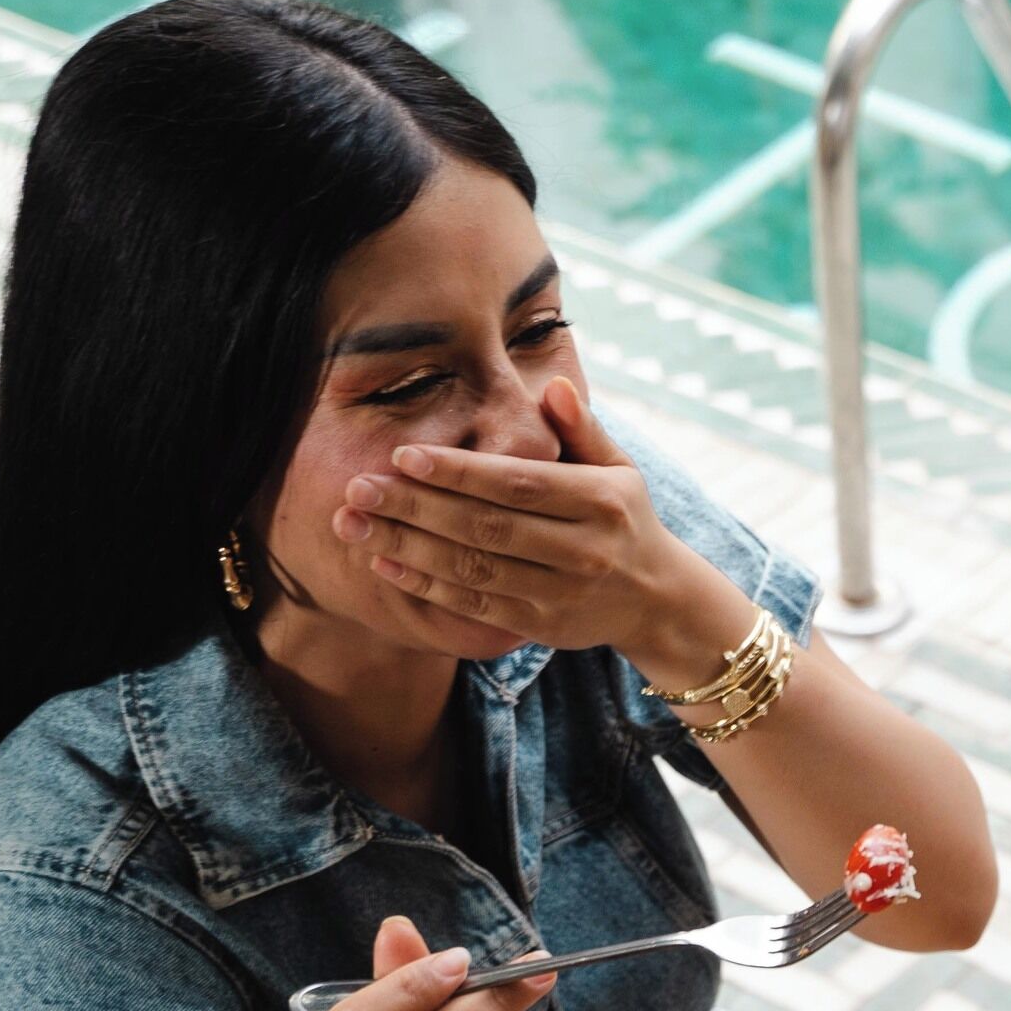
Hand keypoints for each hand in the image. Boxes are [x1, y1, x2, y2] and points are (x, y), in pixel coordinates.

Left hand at [333, 379, 738, 658]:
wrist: (657, 599)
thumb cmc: (624, 518)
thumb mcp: (618, 467)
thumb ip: (581, 428)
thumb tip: (554, 385)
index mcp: (600, 502)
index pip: (517, 484)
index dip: (459, 472)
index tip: (403, 455)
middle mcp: (583, 550)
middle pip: (486, 527)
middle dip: (416, 507)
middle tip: (357, 487)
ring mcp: (561, 593)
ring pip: (474, 569)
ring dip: (407, 546)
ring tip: (353, 524)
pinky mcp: (541, 625)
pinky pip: (475, 604)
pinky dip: (426, 585)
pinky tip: (384, 562)